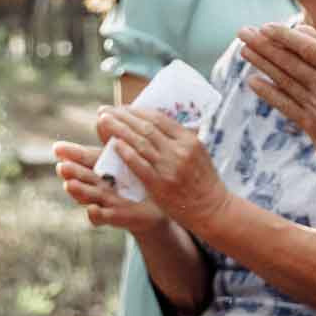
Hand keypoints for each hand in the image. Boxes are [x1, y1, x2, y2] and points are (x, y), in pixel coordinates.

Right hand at [51, 140, 167, 233]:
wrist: (157, 205)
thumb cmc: (139, 177)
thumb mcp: (129, 157)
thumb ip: (115, 140)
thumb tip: (104, 115)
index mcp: (100, 167)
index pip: (82, 159)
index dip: (69, 154)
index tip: (57, 148)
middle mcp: (97, 184)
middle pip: (81, 177)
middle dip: (71, 172)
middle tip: (62, 166)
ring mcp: (103, 201)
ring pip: (87, 196)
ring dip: (78, 191)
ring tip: (70, 185)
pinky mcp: (114, 216)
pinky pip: (103, 217)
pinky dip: (96, 214)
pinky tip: (93, 209)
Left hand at [96, 106, 231, 228]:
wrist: (211, 209)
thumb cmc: (203, 181)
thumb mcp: (199, 154)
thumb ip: (181, 140)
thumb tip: (159, 125)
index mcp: (189, 140)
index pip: (158, 119)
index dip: (136, 111)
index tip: (121, 107)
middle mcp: (180, 151)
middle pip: (146, 127)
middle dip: (122, 116)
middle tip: (105, 110)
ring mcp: (169, 167)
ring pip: (139, 143)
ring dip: (118, 130)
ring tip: (103, 121)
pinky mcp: (159, 184)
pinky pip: (138, 164)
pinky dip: (125, 152)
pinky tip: (113, 144)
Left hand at [239, 21, 315, 187]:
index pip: (306, 47)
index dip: (283, 36)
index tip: (266, 26)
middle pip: (287, 61)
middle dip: (263, 45)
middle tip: (243, 31)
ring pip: (282, 80)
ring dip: (261, 64)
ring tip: (244, 50)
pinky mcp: (314, 125)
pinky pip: (285, 105)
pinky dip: (268, 93)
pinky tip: (253, 82)